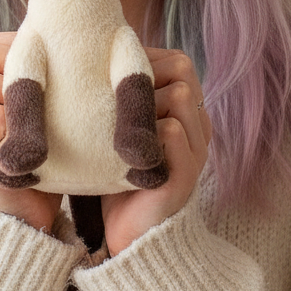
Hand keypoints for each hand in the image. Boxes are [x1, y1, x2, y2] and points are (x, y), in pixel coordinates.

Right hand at [0, 33, 61, 233]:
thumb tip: (54, 32)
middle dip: (17, 66)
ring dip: (16, 93)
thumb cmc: (39, 152)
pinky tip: (33, 140)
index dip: (16, 47)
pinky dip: (16, 123)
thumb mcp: (30, 106)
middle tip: (42, 93)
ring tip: (35, 117)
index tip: (46, 68)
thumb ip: (28, 75)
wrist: (29, 216)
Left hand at [101, 49, 211, 254]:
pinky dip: (140, 132)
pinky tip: (115, 146)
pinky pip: (169, 131)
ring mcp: (195, 152)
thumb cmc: (116, 176)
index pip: (178, 61)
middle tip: (107, 94)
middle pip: (182, 69)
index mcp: (187, 114)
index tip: (106, 73)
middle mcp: (198, 128)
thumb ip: (123, 97)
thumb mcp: (122, 129)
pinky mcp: (184, 176)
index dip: (141, 59)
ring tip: (110, 118)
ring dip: (140, 101)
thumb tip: (92, 52)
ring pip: (179, 94)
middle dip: (141, 75)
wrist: (126, 238)